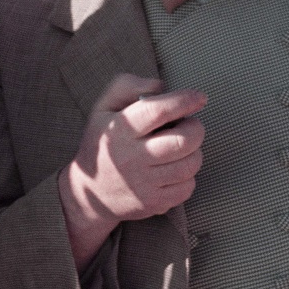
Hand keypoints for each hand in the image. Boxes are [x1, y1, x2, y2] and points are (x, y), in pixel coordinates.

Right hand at [57, 74, 205, 267]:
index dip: (185, 101)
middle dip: (195, 127)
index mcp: (120, 130)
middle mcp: (132, 157)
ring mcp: (144, 183)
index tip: (199, 97)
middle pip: (184, 140)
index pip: (158, 111)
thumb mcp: (103, 108)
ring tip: (182, 147)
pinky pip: (188, 186)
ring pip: (191, 164)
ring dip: (195, 151)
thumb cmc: (102, 142)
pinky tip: (175, 169)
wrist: (89, 192)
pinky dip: (188, 175)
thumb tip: (160, 86)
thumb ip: (126, 86)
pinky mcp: (153, 202)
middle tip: (189, 125)